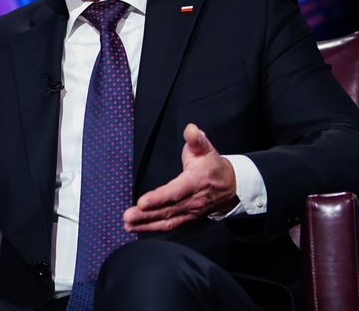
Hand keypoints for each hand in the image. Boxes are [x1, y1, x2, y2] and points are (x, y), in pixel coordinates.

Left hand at [123, 123, 237, 232]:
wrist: (230, 186)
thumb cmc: (213, 165)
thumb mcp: (206, 148)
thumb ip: (196, 139)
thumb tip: (190, 129)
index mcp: (196, 181)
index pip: (175, 192)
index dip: (159, 198)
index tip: (142, 202)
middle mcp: (193, 200)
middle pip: (168, 209)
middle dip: (146, 214)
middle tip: (127, 216)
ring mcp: (190, 212)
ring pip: (167, 220)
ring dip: (146, 224)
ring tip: (127, 224)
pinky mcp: (187, 218)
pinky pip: (169, 225)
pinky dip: (152, 228)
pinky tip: (137, 228)